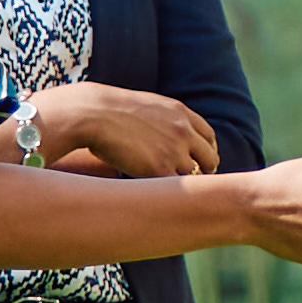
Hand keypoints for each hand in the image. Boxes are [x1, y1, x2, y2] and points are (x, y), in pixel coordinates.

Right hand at [17, 83, 213, 176]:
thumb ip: (162, 119)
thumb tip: (161, 132)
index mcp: (180, 113)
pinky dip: (170, 193)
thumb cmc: (107, 111)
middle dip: (205, 170)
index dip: (206, 150)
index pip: (208, 135)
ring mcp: (174, 151)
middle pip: (209, 158)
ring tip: (173, 193)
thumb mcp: (144, 106)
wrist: (92, 113)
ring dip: (185, 184)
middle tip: (194, 181)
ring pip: (194, 176)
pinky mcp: (160, 169)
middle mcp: (184, 131)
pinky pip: (176, 188)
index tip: (202, 160)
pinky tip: (161, 197)